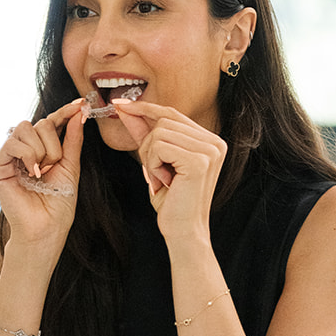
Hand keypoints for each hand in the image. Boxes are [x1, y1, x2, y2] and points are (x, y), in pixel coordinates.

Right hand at [0, 98, 84, 253]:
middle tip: (53, 165)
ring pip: (25, 128)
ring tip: (42, 171)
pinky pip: (12, 143)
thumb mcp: (71, 167)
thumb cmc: (58, 204)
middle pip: (39, 123)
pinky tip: (32, 172)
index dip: (64, 112)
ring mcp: (9, 158)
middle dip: (53, 142)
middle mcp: (23, 151)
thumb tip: (78, 113)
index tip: (79, 104)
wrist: (47, 228)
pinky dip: (27, 155)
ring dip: (41, 149)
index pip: (50, 123)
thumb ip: (72, 140)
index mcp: (41, 151)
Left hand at [113, 99, 225, 246]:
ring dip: (150, 157)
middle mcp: (215, 142)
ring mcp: (210, 150)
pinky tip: (164, 181)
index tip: (120, 104)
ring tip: (162, 178)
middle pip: (163, 121)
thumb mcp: (156, 161)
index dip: (145, 108)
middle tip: (155, 172)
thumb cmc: (171, 200)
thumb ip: (145, 134)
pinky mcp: (199, 160)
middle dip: (147, 145)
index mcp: (210, 140)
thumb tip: (126, 109)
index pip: (173, 113)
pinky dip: (153, 164)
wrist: (182, 230)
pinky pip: (159, 146)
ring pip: (159, 132)